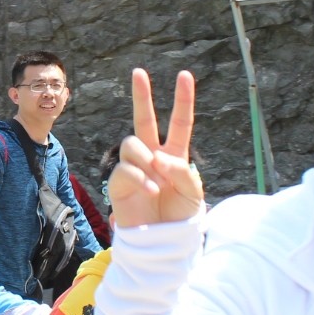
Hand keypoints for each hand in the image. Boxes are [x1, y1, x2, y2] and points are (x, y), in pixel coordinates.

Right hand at [107, 69, 202, 228]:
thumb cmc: (180, 217)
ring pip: (132, 143)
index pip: (180, 123)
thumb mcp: (194, 193)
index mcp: (175, 155)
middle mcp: (153, 156)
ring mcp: (135, 168)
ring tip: (156, 179)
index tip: (184, 76)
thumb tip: (159, 158)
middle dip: (142, 96)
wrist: (162, 242)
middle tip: (139, 72)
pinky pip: (126, 170)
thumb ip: (182, 171)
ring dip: (145, 158)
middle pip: (144, 120)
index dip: (183, 99)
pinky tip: (150, 192)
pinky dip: (140, 179)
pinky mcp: (119, 183)